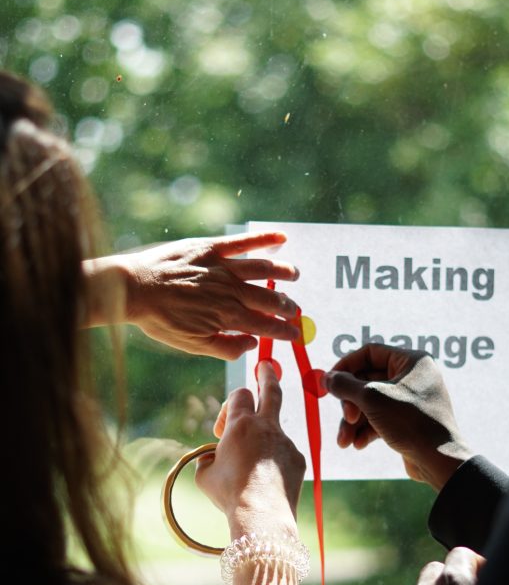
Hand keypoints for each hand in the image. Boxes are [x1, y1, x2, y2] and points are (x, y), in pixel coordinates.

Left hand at [84, 231, 300, 359]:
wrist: (134, 289)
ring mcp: (222, 268)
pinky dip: (263, 239)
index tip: (296, 334)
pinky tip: (280, 238)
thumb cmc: (160, 320)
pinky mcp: (211, 248)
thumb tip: (252, 345)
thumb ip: (225, 346)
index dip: (283, 331)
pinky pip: (242, 243)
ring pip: (262, 269)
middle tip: (297, 310)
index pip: (265, 325)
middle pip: (269, 298)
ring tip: (294, 274)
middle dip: (287, 306)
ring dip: (282, 272)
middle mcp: (230, 291)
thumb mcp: (191, 345)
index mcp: (227, 317)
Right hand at [195, 361, 305, 536]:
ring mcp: (286, 442)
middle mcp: (266, 427)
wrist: (261, 515)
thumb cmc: (229, 494)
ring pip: (275, 432)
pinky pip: (284, 455)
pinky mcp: (298, 458)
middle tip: (267, 366)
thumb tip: (210, 459)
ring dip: (264, 441)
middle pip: (271, 390)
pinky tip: (266, 483)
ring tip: (252, 468)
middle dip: (268, 375)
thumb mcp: (204, 475)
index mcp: (241, 424)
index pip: (239, 395)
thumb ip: (207, 459)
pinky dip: (274, 463)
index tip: (223, 430)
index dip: (229, 407)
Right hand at [324, 344, 472, 489]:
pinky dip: (367, 430)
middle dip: (350, 403)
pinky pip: (380, 418)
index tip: (329, 382)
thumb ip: (345, 385)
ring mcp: (410, 399)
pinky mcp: (407, 420)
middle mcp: (413, 376)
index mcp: (412, 361)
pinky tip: (358, 445)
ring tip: (344, 441)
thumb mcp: (372, 399)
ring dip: (354, 422)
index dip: (346, 366)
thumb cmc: (410, 422)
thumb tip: (325, 377)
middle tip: (346, 418)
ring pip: (371, 403)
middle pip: (367, 380)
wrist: (440, 461)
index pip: (370, 353)